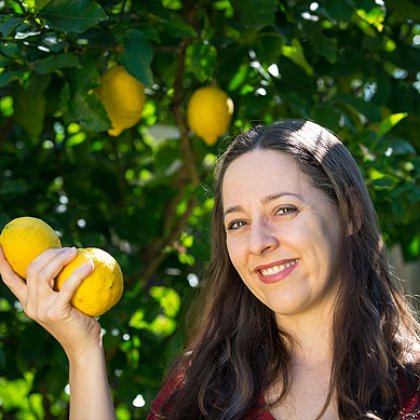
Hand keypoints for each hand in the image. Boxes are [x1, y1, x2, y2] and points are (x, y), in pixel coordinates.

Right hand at [0, 246, 101, 360]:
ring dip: (60, 258)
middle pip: (31, 269)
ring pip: (43, 274)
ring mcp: (41, 310)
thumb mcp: (65, 302)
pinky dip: (80, 272)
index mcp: (29, 302)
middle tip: (67, 248)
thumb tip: (76, 257)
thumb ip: (62, 285)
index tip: (1, 244)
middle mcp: (30, 305)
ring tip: (76, 251)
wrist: (85, 347)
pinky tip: (91, 264)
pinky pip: (68, 285)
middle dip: (48, 253)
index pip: (10, 279)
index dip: (3, 261)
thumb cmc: (80, 321)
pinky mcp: (56, 312)